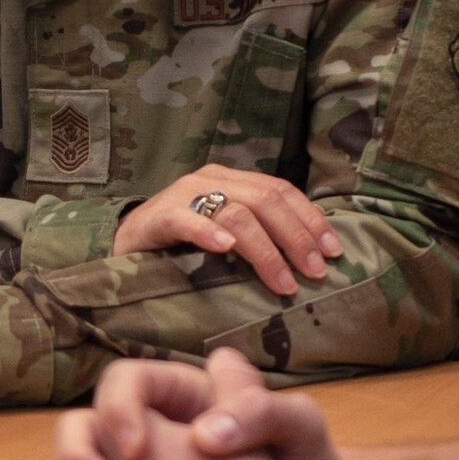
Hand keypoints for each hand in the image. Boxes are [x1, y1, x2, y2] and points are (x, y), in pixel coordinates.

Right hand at [111, 164, 343, 296]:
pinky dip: (208, 232)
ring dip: (265, 249)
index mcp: (234, 179)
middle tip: (315, 271)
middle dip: (297, 237)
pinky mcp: (159, 215)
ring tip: (283, 280)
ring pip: (236, 211)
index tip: (334, 251)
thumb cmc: (181, 243)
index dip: (311, 219)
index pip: (282, 191)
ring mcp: (185, 194)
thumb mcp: (226, 232)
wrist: (124, 243)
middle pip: (267, 200)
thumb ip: (259, 233)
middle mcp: (213, 179)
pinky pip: (187, 219)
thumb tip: (310, 256)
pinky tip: (226, 248)